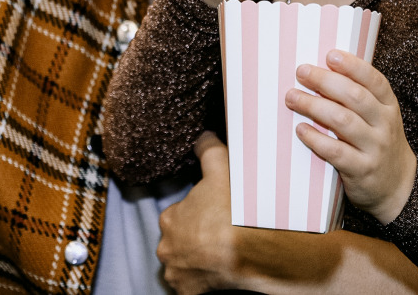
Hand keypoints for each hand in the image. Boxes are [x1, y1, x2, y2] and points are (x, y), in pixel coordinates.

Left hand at [156, 133, 239, 293]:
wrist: (250, 252)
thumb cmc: (232, 212)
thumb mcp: (221, 169)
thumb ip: (209, 151)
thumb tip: (202, 137)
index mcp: (170, 219)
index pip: (179, 215)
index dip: (197, 213)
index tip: (213, 213)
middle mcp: (167, 248)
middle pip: (180, 241)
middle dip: (195, 238)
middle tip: (219, 233)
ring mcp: (178, 273)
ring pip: (185, 264)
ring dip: (198, 260)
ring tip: (222, 252)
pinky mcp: (189, 292)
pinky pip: (193, 286)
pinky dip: (204, 280)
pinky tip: (220, 270)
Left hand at [286, 50, 416, 223]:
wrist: (399, 187)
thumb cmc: (379, 143)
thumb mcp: (380, 118)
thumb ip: (359, 97)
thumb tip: (321, 71)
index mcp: (389, 106)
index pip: (374, 80)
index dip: (353, 66)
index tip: (330, 54)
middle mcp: (385, 125)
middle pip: (355, 97)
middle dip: (325, 81)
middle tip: (301, 72)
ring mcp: (375, 148)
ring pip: (343, 121)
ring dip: (314, 106)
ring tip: (292, 97)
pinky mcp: (362, 170)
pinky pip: (336, 151)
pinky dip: (316, 139)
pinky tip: (300, 129)